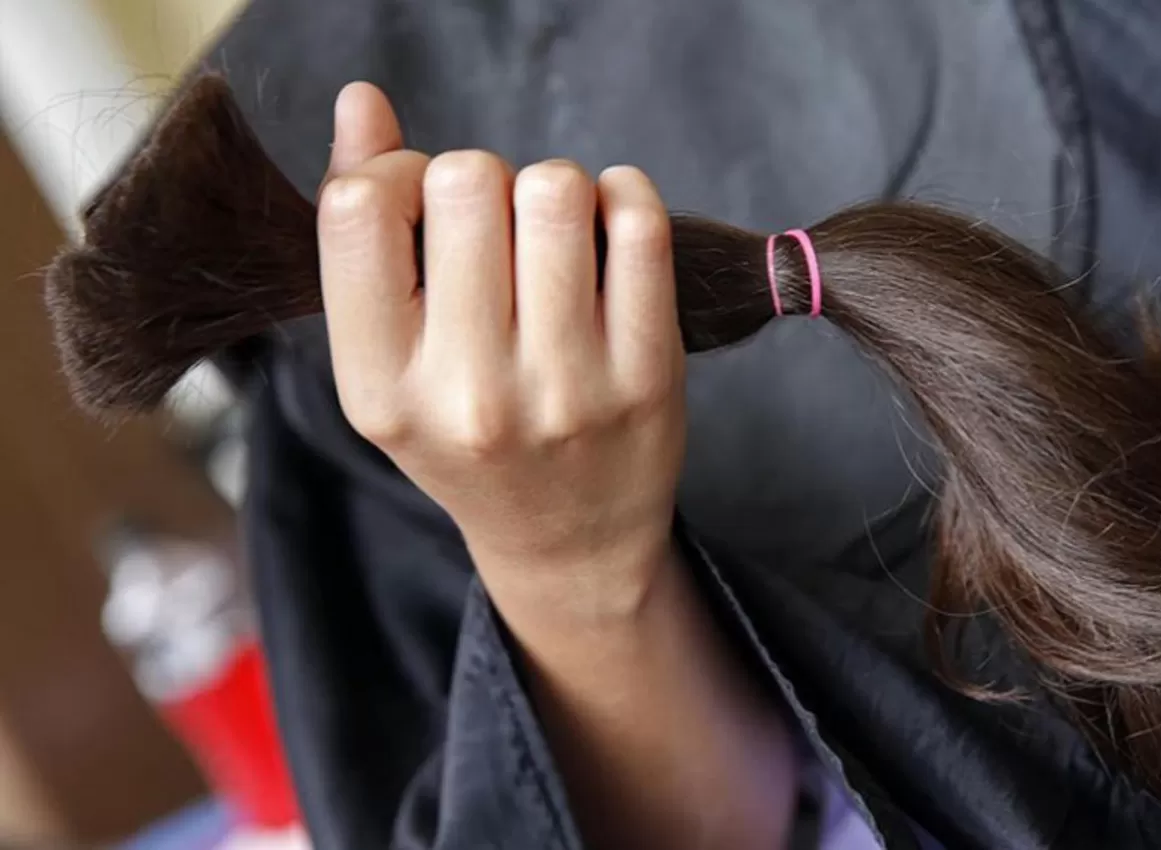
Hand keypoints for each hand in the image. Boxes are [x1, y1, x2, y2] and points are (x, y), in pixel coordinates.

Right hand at [315, 83, 685, 614]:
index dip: (391, 173)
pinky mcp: (648, 375)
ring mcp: (565, 387)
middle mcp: (469, 393)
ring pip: (554, 188)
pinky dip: (623, 195)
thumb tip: (362, 101)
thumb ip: (362, 230)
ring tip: (552, 233)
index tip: (418, 206)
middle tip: (497, 233)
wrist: (568, 541)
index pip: (359, 208)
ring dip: (552, 187)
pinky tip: (609, 224)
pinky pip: (637, 222)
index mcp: (380, 387)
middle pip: (464, 180)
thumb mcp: (389, 359)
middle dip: (479, 180)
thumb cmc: (467, 434)